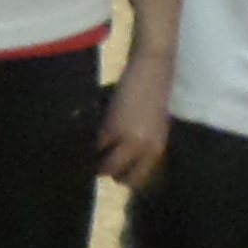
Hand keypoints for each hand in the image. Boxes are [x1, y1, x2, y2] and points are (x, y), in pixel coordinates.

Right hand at [97, 55, 172, 186]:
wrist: (153, 69)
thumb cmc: (155, 92)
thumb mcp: (154, 125)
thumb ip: (143, 143)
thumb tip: (124, 156)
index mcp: (157, 149)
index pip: (138, 178)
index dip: (123, 176)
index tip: (113, 170)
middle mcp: (144, 150)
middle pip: (120, 177)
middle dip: (108, 171)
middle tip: (98, 159)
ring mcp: (127, 140)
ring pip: (104, 166)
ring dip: (96, 160)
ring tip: (91, 149)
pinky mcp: (111, 128)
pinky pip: (96, 145)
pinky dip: (92, 141)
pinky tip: (91, 131)